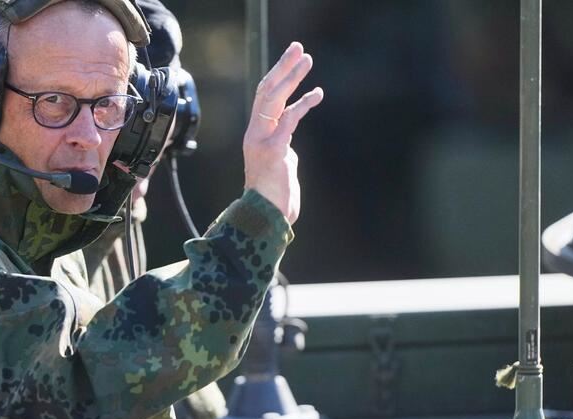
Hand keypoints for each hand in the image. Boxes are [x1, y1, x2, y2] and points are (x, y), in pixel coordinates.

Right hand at [243, 42, 323, 223]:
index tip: (292, 59)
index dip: (278, 76)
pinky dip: (303, 105)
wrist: (266, 216)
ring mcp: (262, 141)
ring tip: (306, 59)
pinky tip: (317, 94)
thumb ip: (282, 147)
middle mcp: (255, 133)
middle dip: (283, 67)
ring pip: (273, 99)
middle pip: (266, 91)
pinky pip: (288, 120)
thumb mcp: (280, 163)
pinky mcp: (274, 150)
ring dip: (291, 77)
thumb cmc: (274, 194)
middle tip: (297, 48)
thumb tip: (289, 143)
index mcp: (256, 134)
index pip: (264, 98)